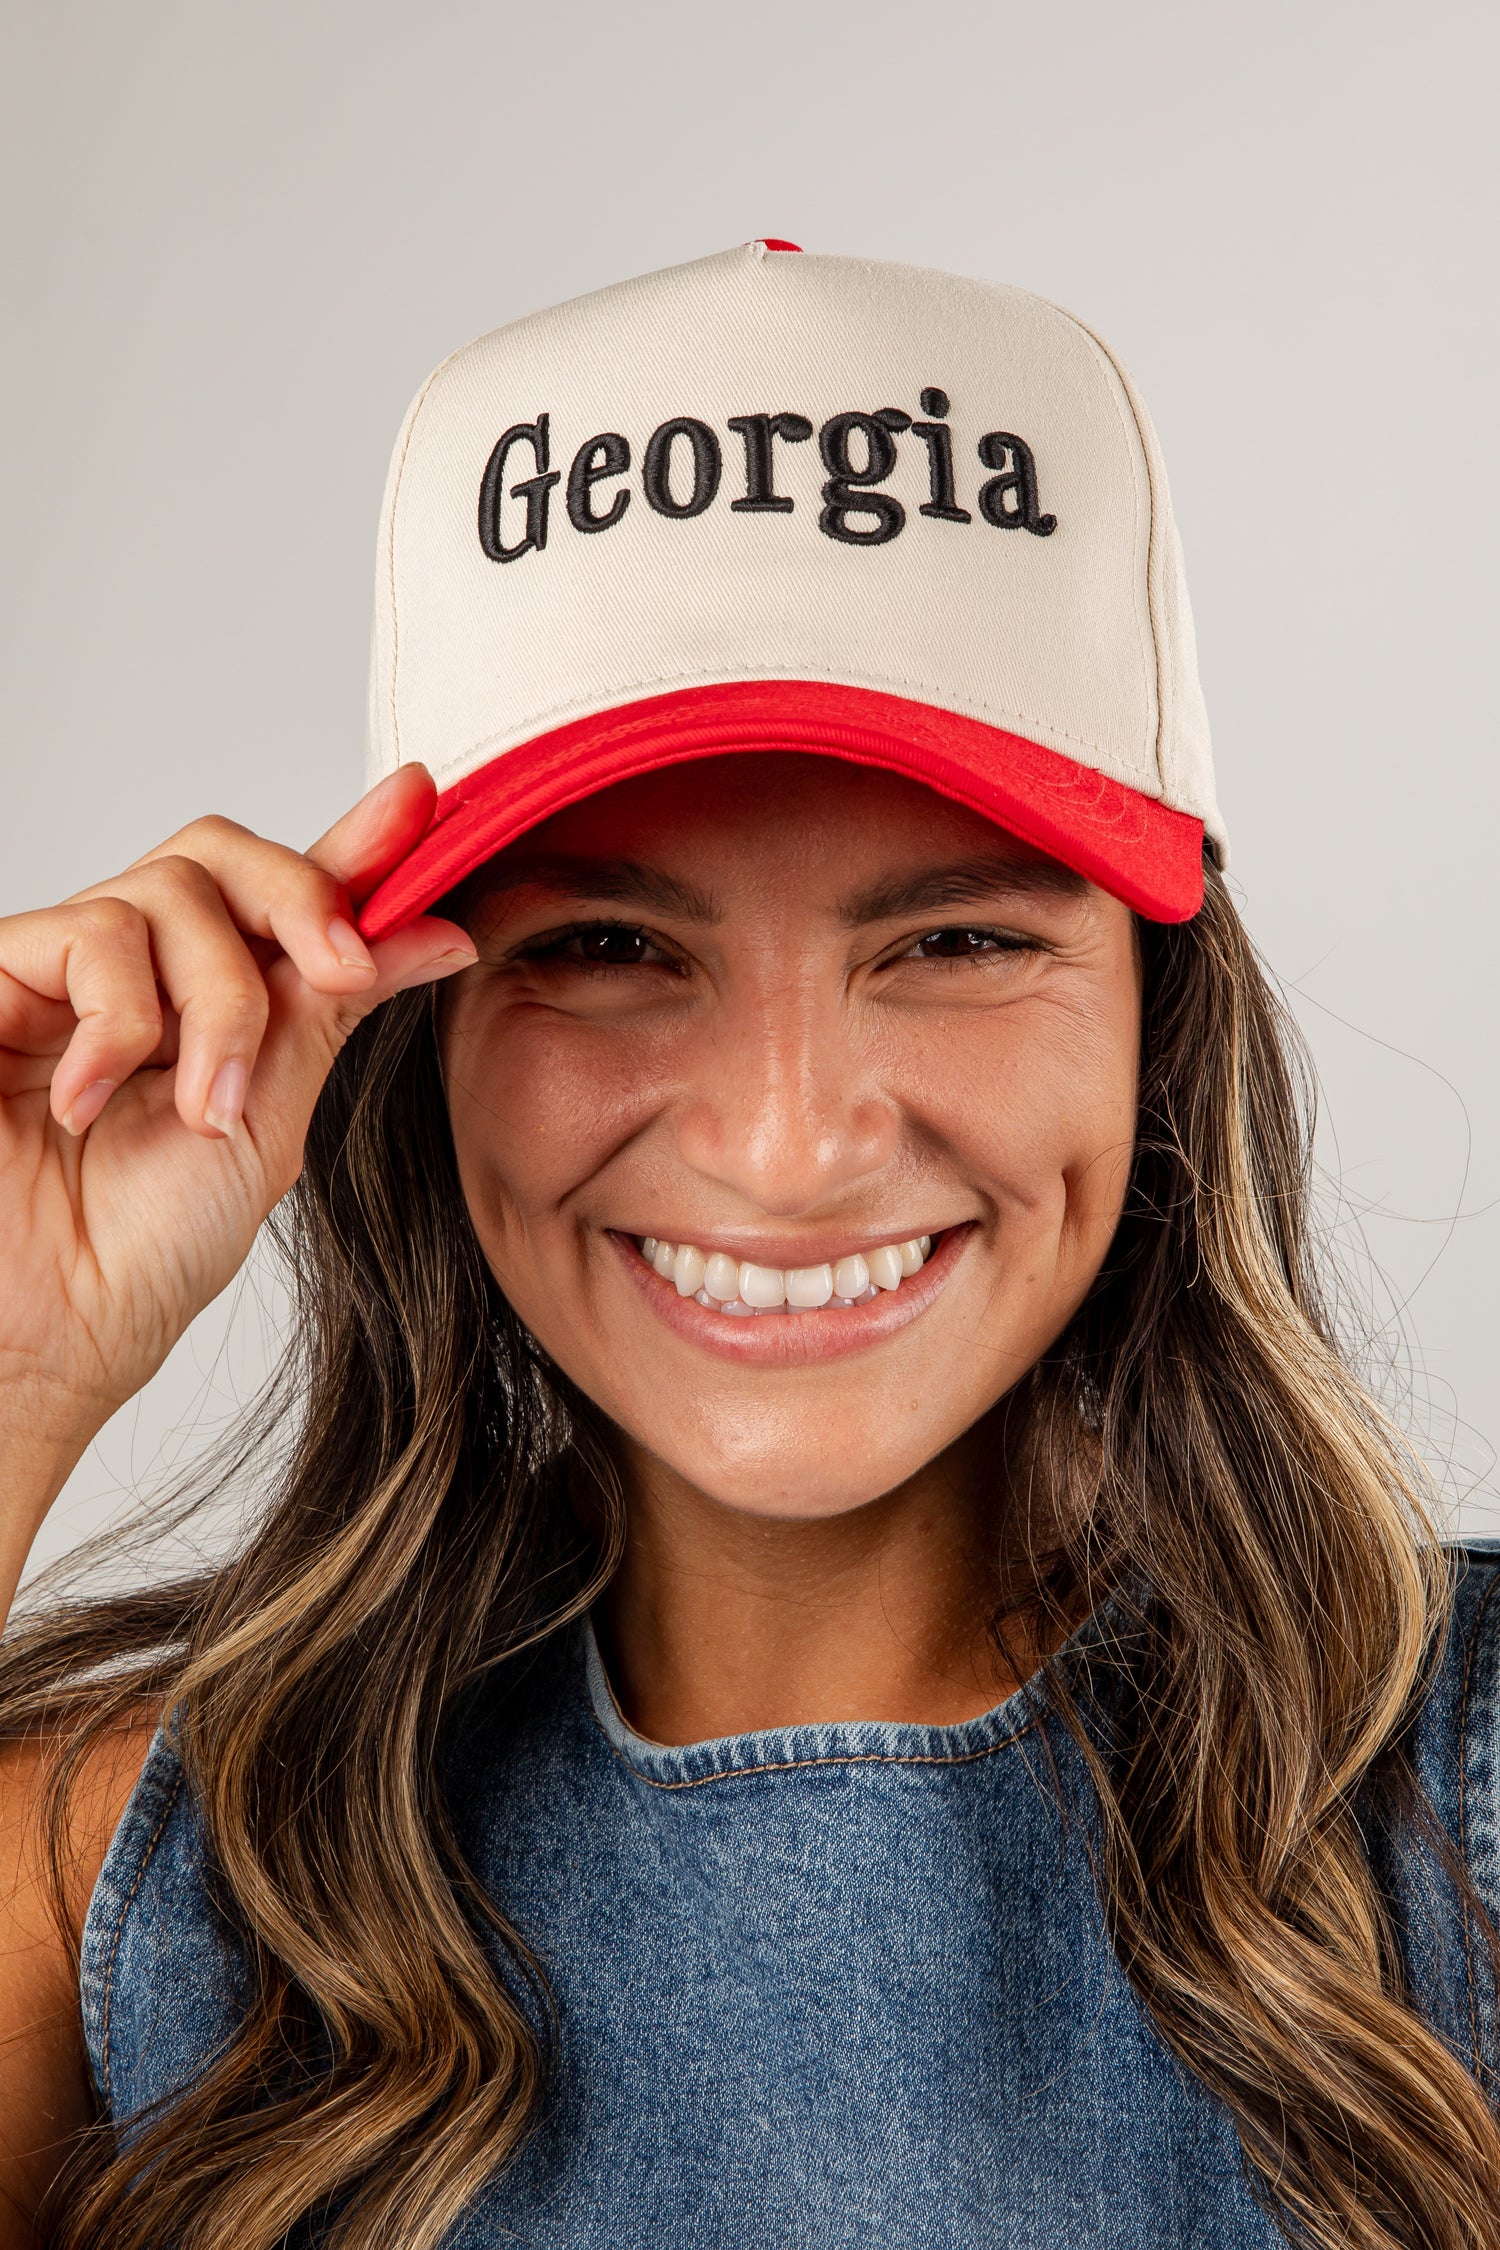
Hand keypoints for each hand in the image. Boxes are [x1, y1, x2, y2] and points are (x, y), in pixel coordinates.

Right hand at [0, 764, 473, 1512]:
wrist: (49, 1327)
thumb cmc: (139, 1253)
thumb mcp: (269, 1120)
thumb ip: (333, 1011)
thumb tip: (434, 930)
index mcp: (215, 1003)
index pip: (285, 896)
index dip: (355, 843)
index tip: (422, 803)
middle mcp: (142, 972)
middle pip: (225, 854)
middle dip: (302, 901)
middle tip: (340, 973)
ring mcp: (67, 970)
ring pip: (173, 890)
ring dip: (217, 1002)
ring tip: (201, 1107)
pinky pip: (90, 934)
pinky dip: (121, 1022)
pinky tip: (96, 1100)